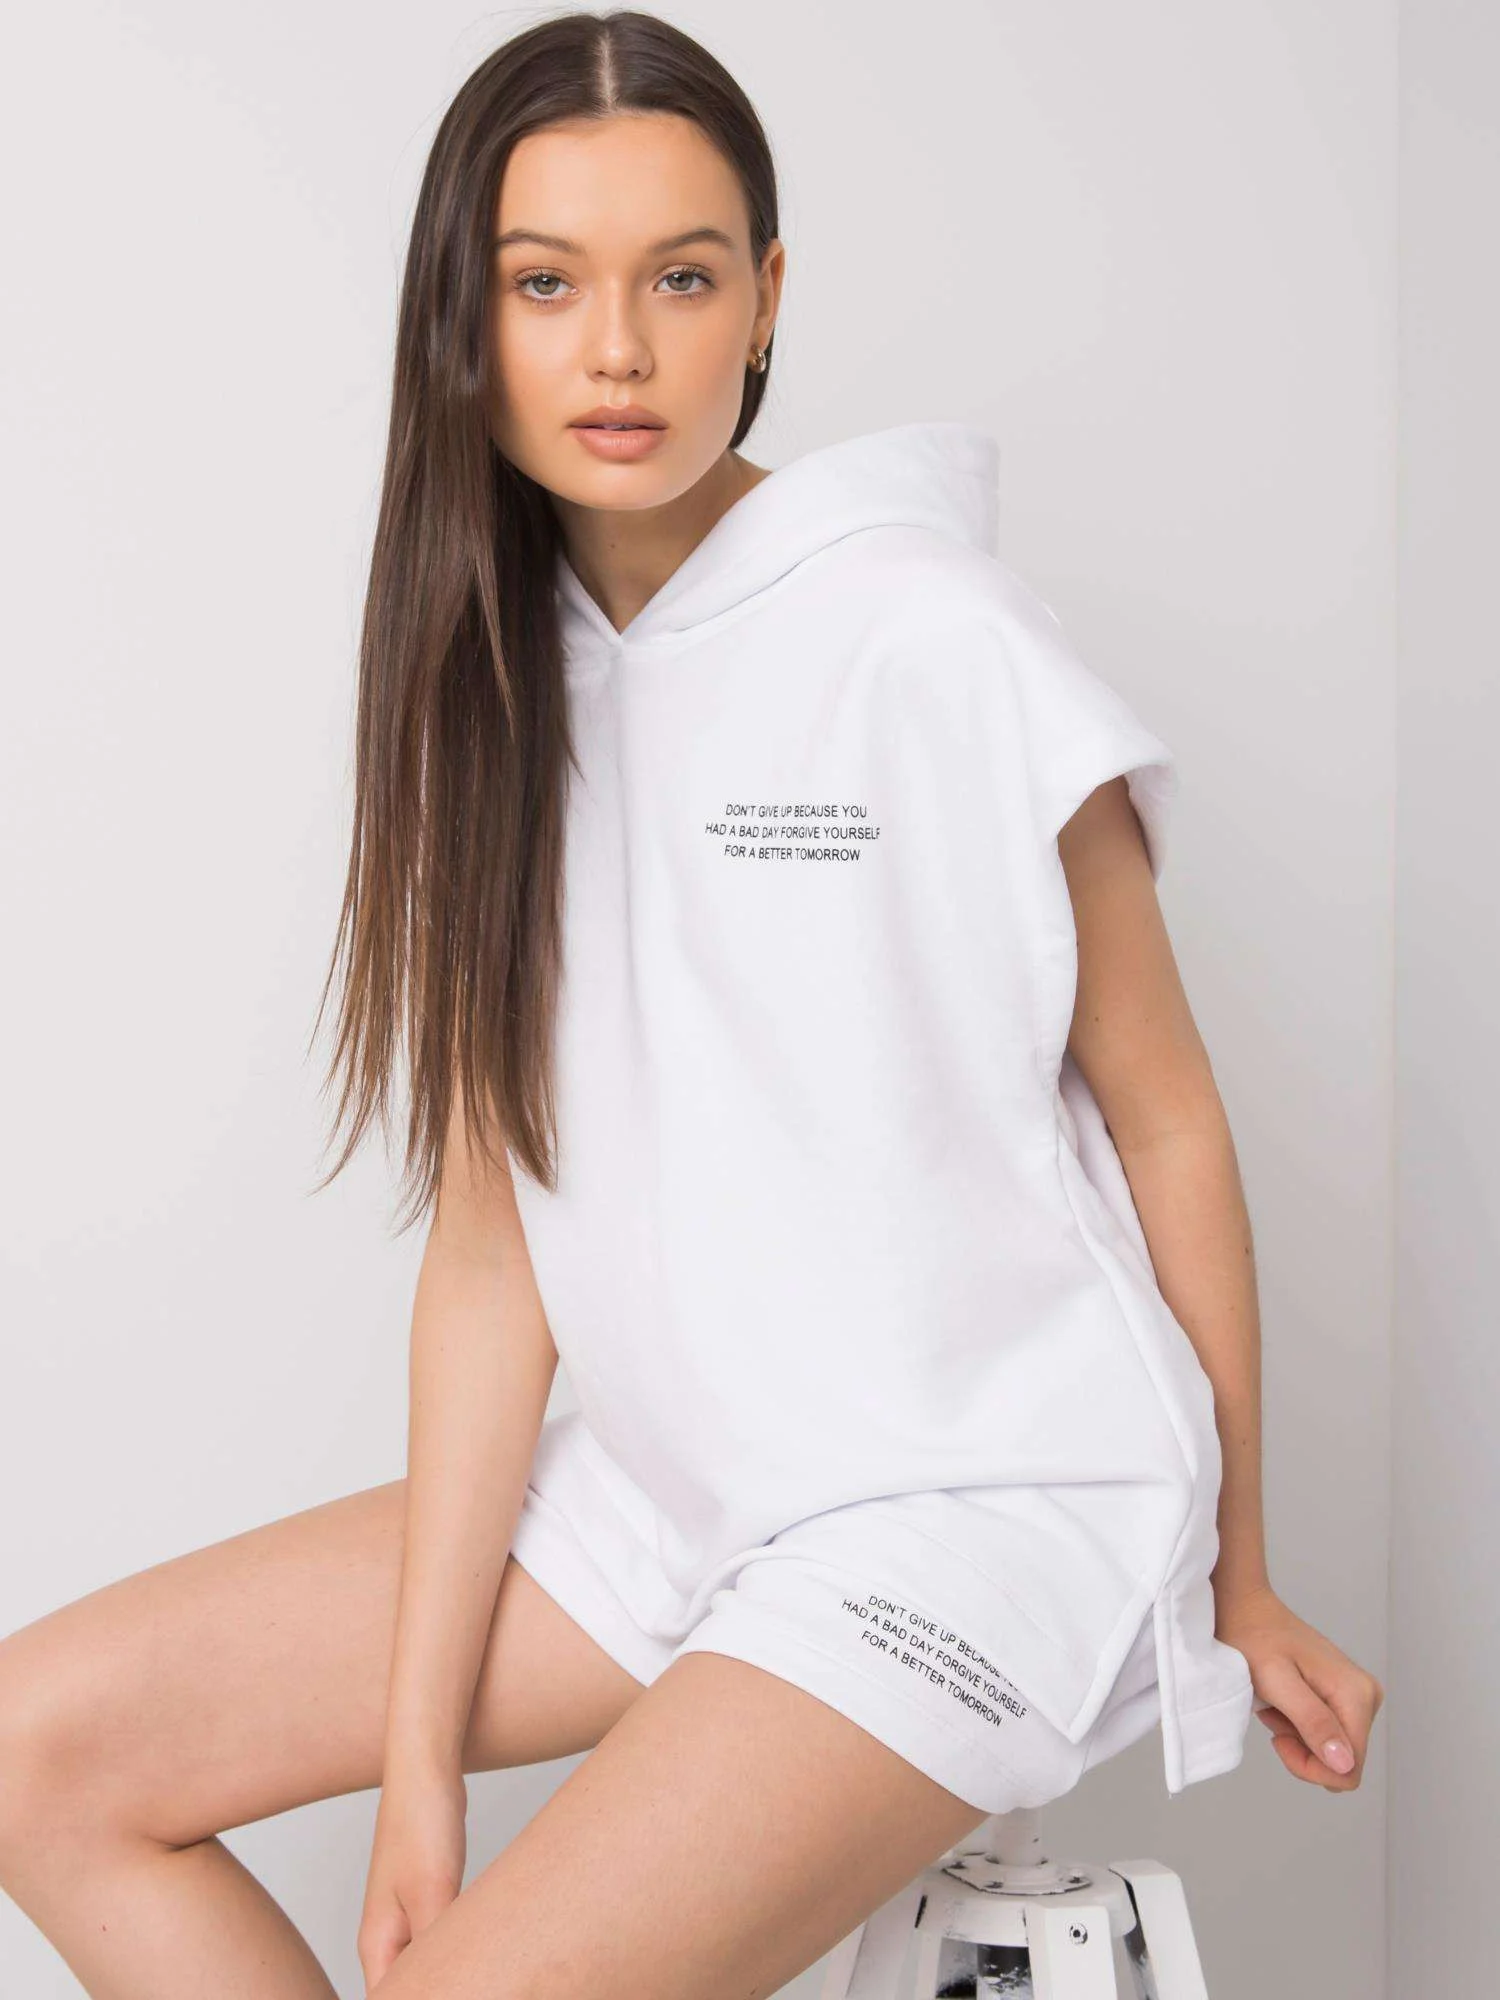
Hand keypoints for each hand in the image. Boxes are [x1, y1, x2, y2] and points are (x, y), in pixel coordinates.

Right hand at [358, 1759, 468, 1992]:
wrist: (427, 1768)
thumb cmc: (421, 1822)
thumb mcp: (433, 1894)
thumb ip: (432, 1950)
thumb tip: (446, 1984)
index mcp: (377, 1946)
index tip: (461, 1992)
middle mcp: (387, 1939)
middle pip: (409, 1990)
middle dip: (441, 1991)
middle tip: (483, 1983)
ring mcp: (408, 1919)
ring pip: (428, 1968)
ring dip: (454, 1975)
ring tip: (488, 1976)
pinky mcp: (430, 1900)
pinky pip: (441, 1942)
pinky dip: (460, 1951)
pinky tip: (485, 1952)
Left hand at [1213, 1582, 1383, 1791]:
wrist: (1247, 1609)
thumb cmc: (1254, 1638)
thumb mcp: (1277, 1682)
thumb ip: (1312, 1721)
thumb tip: (1345, 1763)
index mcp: (1356, 1694)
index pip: (1348, 1769)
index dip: (1310, 1767)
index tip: (1278, 1740)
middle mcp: (1367, 1695)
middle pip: (1344, 1762)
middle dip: (1304, 1751)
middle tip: (1275, 1718)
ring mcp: (1358, 1695)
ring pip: (1334, 1751)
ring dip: (1300, 1738)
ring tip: (1276, 1707)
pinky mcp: (1345, 1696)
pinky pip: (1328, 1734)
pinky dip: (1300, 1728)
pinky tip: (1282, 1704)